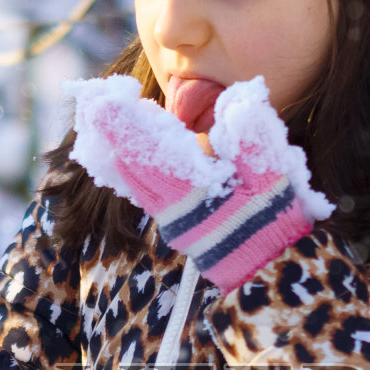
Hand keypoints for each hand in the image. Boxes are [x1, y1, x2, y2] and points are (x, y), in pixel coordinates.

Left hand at [63, 73, 335, 292]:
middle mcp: (173, 209)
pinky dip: (128, 165)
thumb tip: (239, 99)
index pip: (153, 154)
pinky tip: (119, 148)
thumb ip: (257, 141)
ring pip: (132, 179)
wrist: (271, 272)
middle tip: (92, 97)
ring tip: (99, 114)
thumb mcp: (278, 182)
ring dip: (114, 147)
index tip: (104, 98)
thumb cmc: (276, 223)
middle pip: (130, 166)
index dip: (127, 125)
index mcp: (195, 195)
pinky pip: (141, 189)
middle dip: (110, 131)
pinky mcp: (174, 221)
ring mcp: (170, 217)